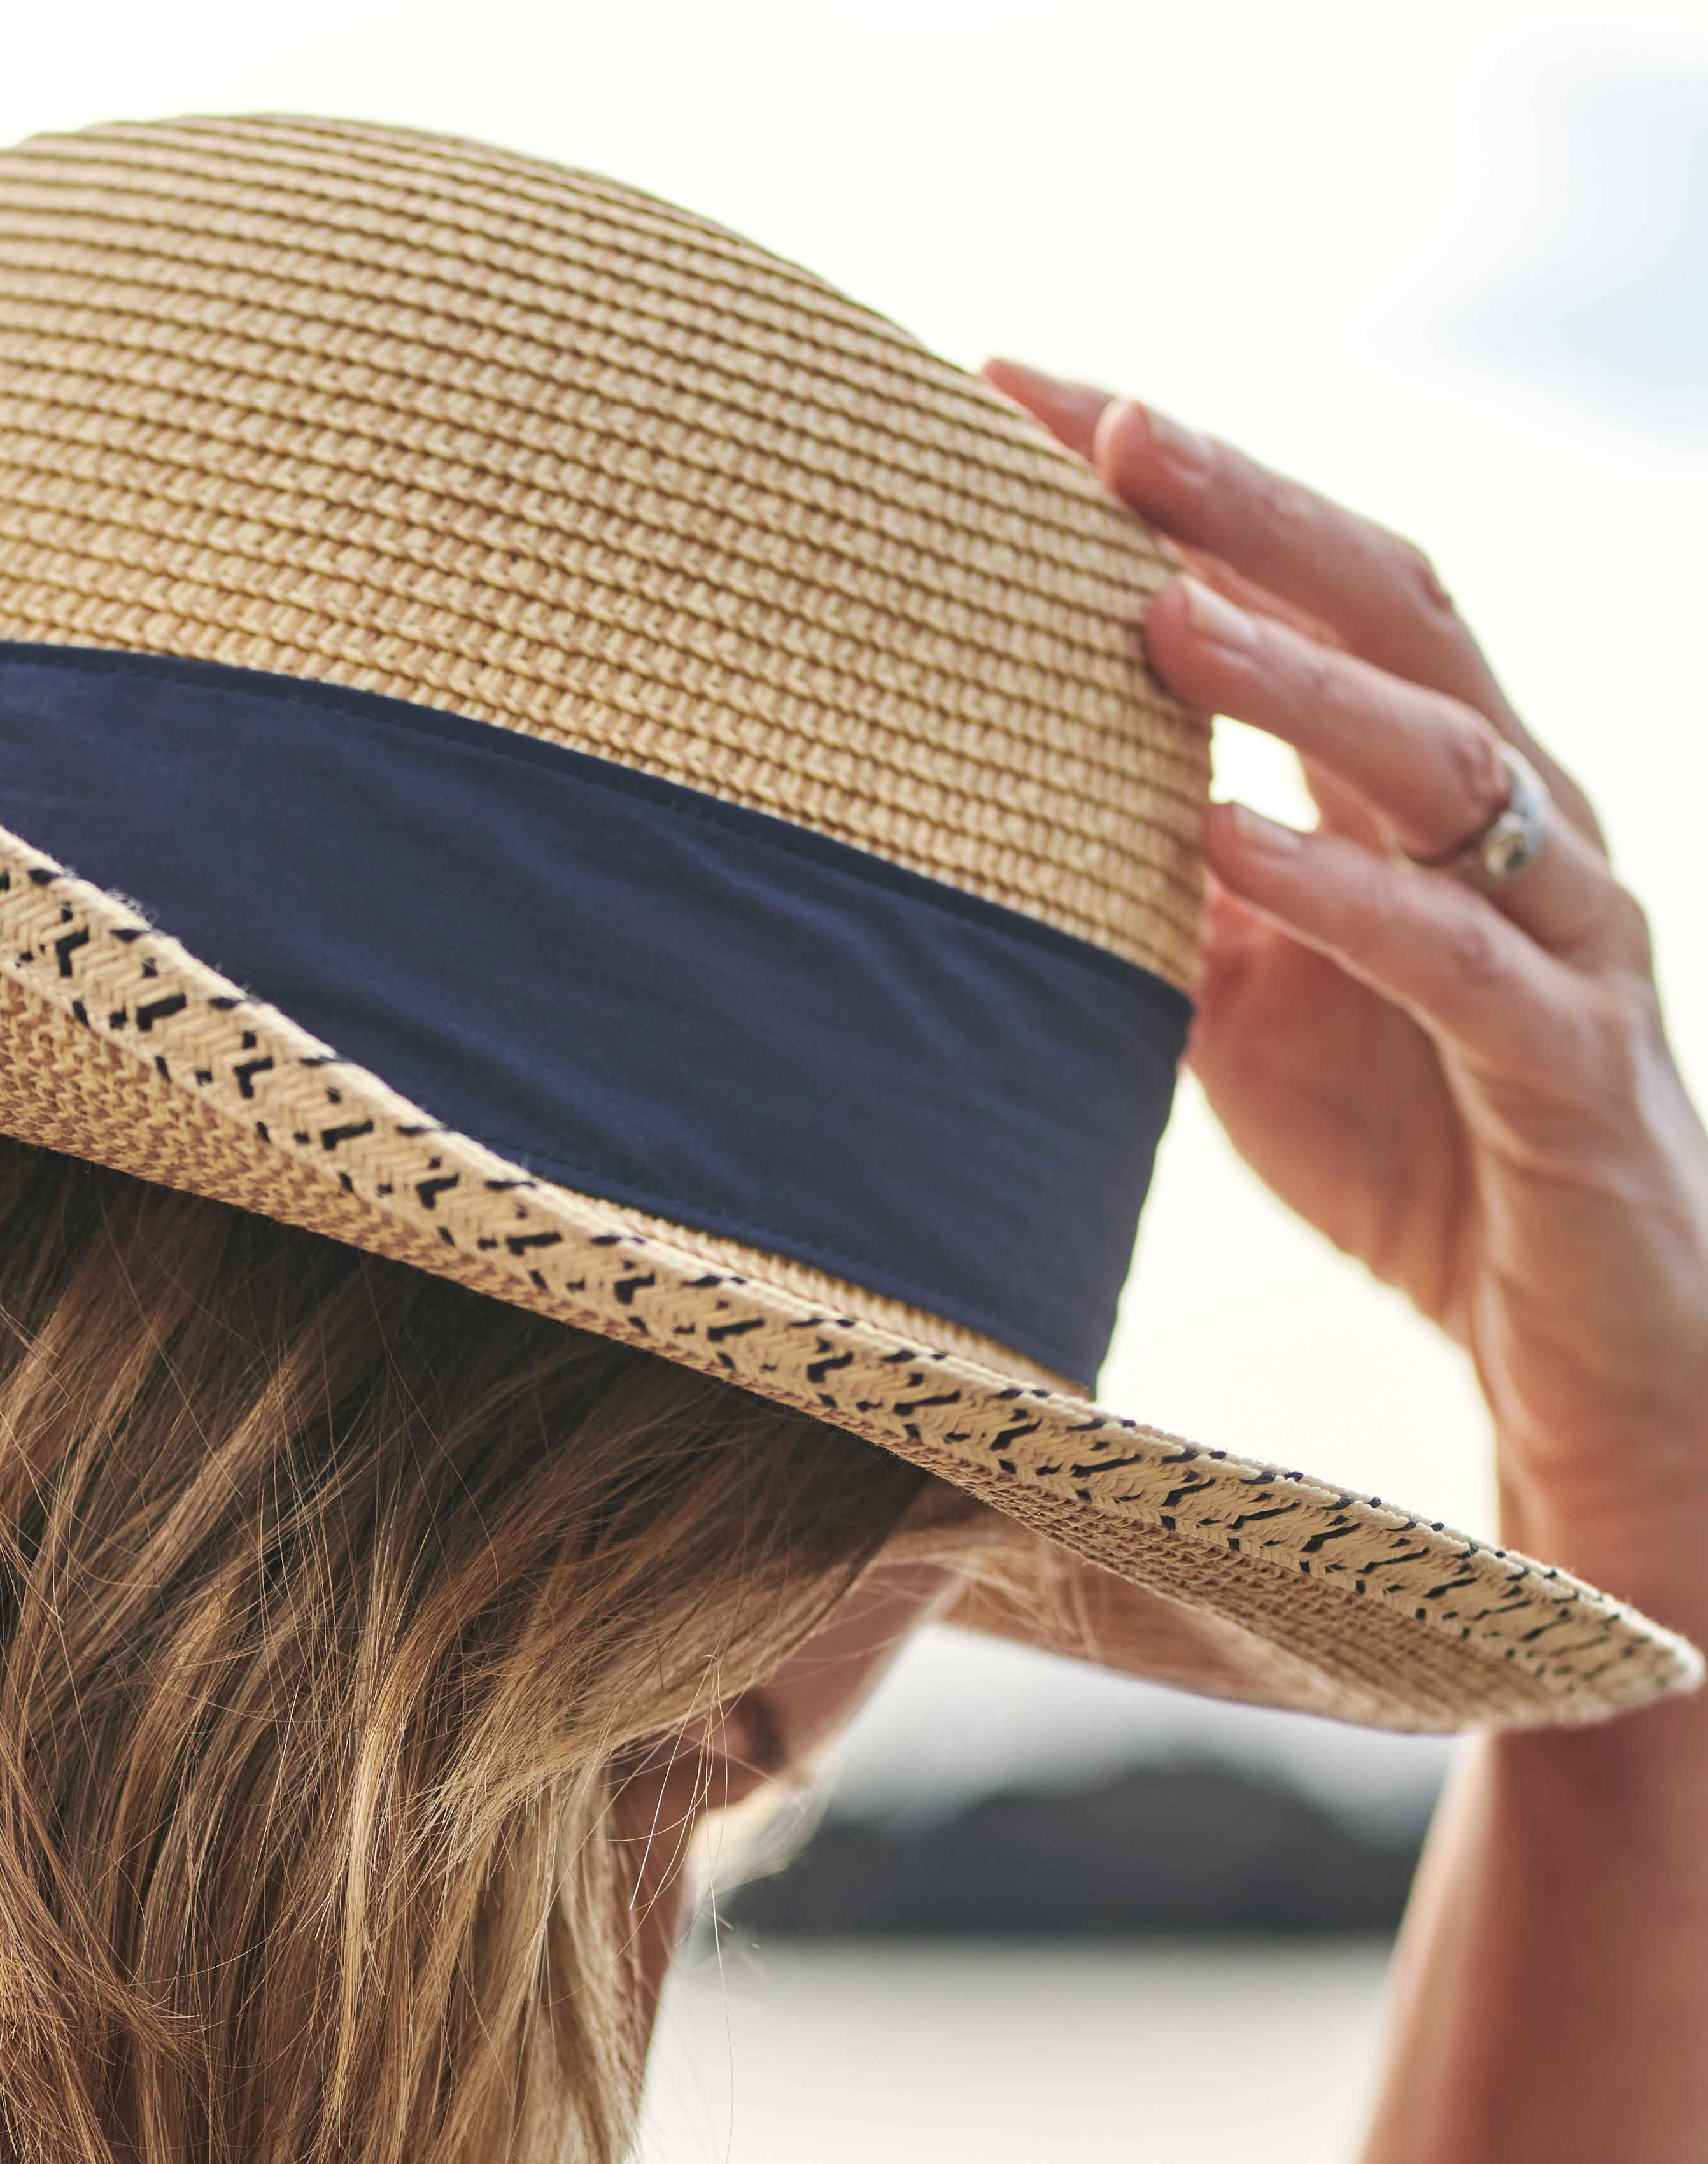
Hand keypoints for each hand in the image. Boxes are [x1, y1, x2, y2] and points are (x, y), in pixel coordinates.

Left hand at [985, 364, 1707, 1584]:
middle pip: (1399, 611)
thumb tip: (993, 824)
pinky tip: (1223, 843)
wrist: (1578, 1353)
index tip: (1027, 402)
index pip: (1320, 586)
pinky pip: (1453, 958)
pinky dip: (1335, 892)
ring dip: (1295, 675)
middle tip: (1106, 430)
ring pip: (1442, 757)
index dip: (1189, 489)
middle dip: (1253, 511)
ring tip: (1154, 609)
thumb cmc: (1415, 1160)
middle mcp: (1518, 825)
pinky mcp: (1566, 1066)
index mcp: (1437, 791)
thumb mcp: (1251, 1014)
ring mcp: (1562, 936)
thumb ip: (1159, 905)